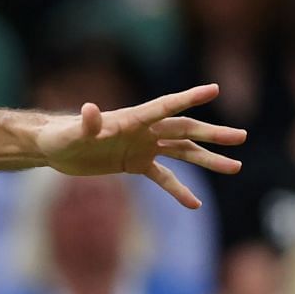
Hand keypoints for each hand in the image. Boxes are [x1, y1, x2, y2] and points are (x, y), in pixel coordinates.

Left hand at [34, 83, 244, 207]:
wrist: (54, 149)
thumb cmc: (61, 136)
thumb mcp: (74, 132)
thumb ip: (87, 123)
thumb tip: (90, 110)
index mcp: (133, 119)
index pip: (166, 106)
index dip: (188, 98)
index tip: (214, 89)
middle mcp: (143, 131)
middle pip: (185, 130)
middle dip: (212, 134)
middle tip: (241, 137)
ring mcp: (143, 147)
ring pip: (182, 152)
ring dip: (207, 159)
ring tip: (236, 166)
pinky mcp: (135, 164)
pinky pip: (163, 177)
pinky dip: (178, 189)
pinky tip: (195, 204)